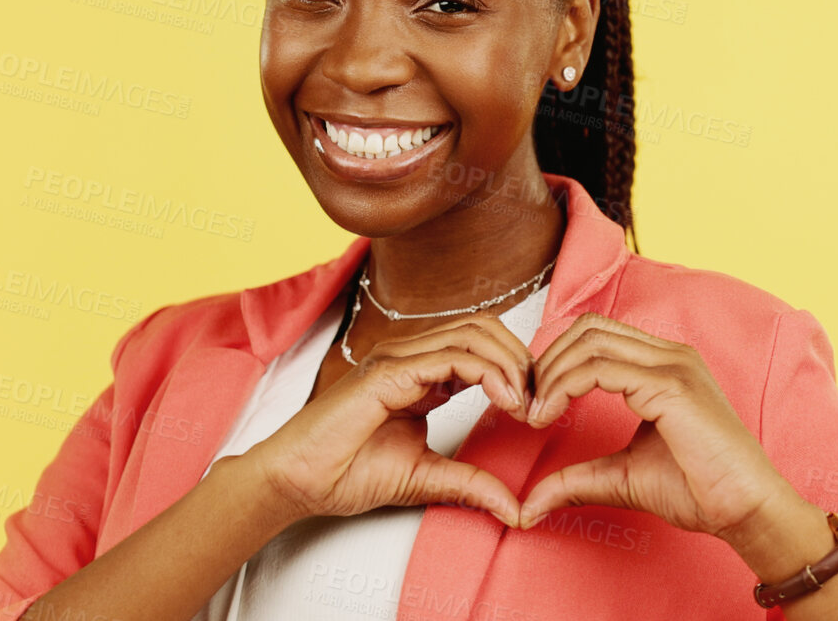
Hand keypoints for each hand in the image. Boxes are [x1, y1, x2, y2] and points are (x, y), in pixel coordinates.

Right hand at [240, 313, 533, 526]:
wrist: (297, 482)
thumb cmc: (346, 473)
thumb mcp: (426, 478)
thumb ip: (471, 484)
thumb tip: (516, 509)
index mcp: (421, 373)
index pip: (481, 345)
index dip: (517, 368)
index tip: (538, 408)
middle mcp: (410, 357)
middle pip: (483, 328)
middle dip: (520, 358)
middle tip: (540, 401)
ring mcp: (397, 359)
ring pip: (472, 334)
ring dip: (509, 364)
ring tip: (526, 402)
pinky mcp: (387, 373)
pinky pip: (450, 357)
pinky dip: (486, 373)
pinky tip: (505, 401)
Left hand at [516, 312, 799, 544]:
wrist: (747, 509)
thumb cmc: (701, 490)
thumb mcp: (623, 477)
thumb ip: (577, 480)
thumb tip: (529, 504)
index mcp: (665, 365)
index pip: (596, 336)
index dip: (556, 362)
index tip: (534, 404)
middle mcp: (670, 355)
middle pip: (587, 329)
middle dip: (547, 362)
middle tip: (527, 405)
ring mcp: (672, 365)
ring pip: (589, 342)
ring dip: (550, 374)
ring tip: (535, 413)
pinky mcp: (671, 386)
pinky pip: (599, 368)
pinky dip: (564, 386)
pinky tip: (550, 415)